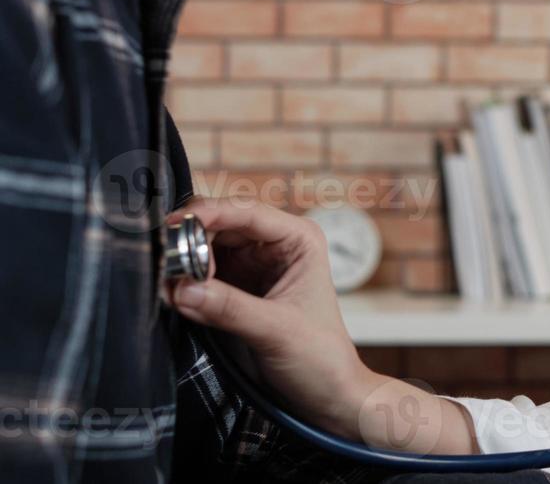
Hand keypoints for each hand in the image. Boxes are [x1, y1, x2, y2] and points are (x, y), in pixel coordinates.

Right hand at [164, 198, 375, 439]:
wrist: (325, 394)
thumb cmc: (320, 357)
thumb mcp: (277, 330)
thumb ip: (230, 308)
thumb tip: (184, 288)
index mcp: (298, 239)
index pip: (247, 212)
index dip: (209, 214)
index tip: (174, 227)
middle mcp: (273, 245)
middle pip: (218, 225)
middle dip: (189, 242)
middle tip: (168, 269)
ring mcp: (251, 266)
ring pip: (203, 248)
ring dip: (182, 263)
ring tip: (170, 287)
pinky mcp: (232, 290)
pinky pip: (198, 275)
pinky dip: (182, 282)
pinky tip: (174, 296)